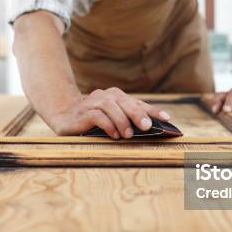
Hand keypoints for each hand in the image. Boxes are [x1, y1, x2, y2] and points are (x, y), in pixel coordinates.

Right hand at [49, 87, 170, 137]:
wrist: (64, 117)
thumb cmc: (94, 121)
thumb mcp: (113, 121)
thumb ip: (128, 122)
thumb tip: (151, 130)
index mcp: (116, 97)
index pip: (138, 102)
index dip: (153, 110)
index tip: (167, 119)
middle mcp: (106, 96)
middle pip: (125, 102)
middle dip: (138, 114)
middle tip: (147, 127)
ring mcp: (92, 102)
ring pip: (111, 107)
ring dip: (121, 121)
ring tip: (128, 135)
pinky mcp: (82, 112)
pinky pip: (97, 115)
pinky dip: (107, 125)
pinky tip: (113, 135)